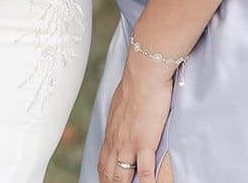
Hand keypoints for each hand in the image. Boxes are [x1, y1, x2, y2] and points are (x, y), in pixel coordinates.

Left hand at [97, 56, 173, 182]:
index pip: (103, 160)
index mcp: (111, 132)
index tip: (105, 181)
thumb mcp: (121, 103)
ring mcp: (129, 144)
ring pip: (122, 176)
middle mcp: (116, 141)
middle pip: (109, 172)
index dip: (104, 175)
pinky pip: (144, 172)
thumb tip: (124, 117)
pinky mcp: (144, 143)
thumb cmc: (135, 85)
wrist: (143, 76)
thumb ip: (122, 117)